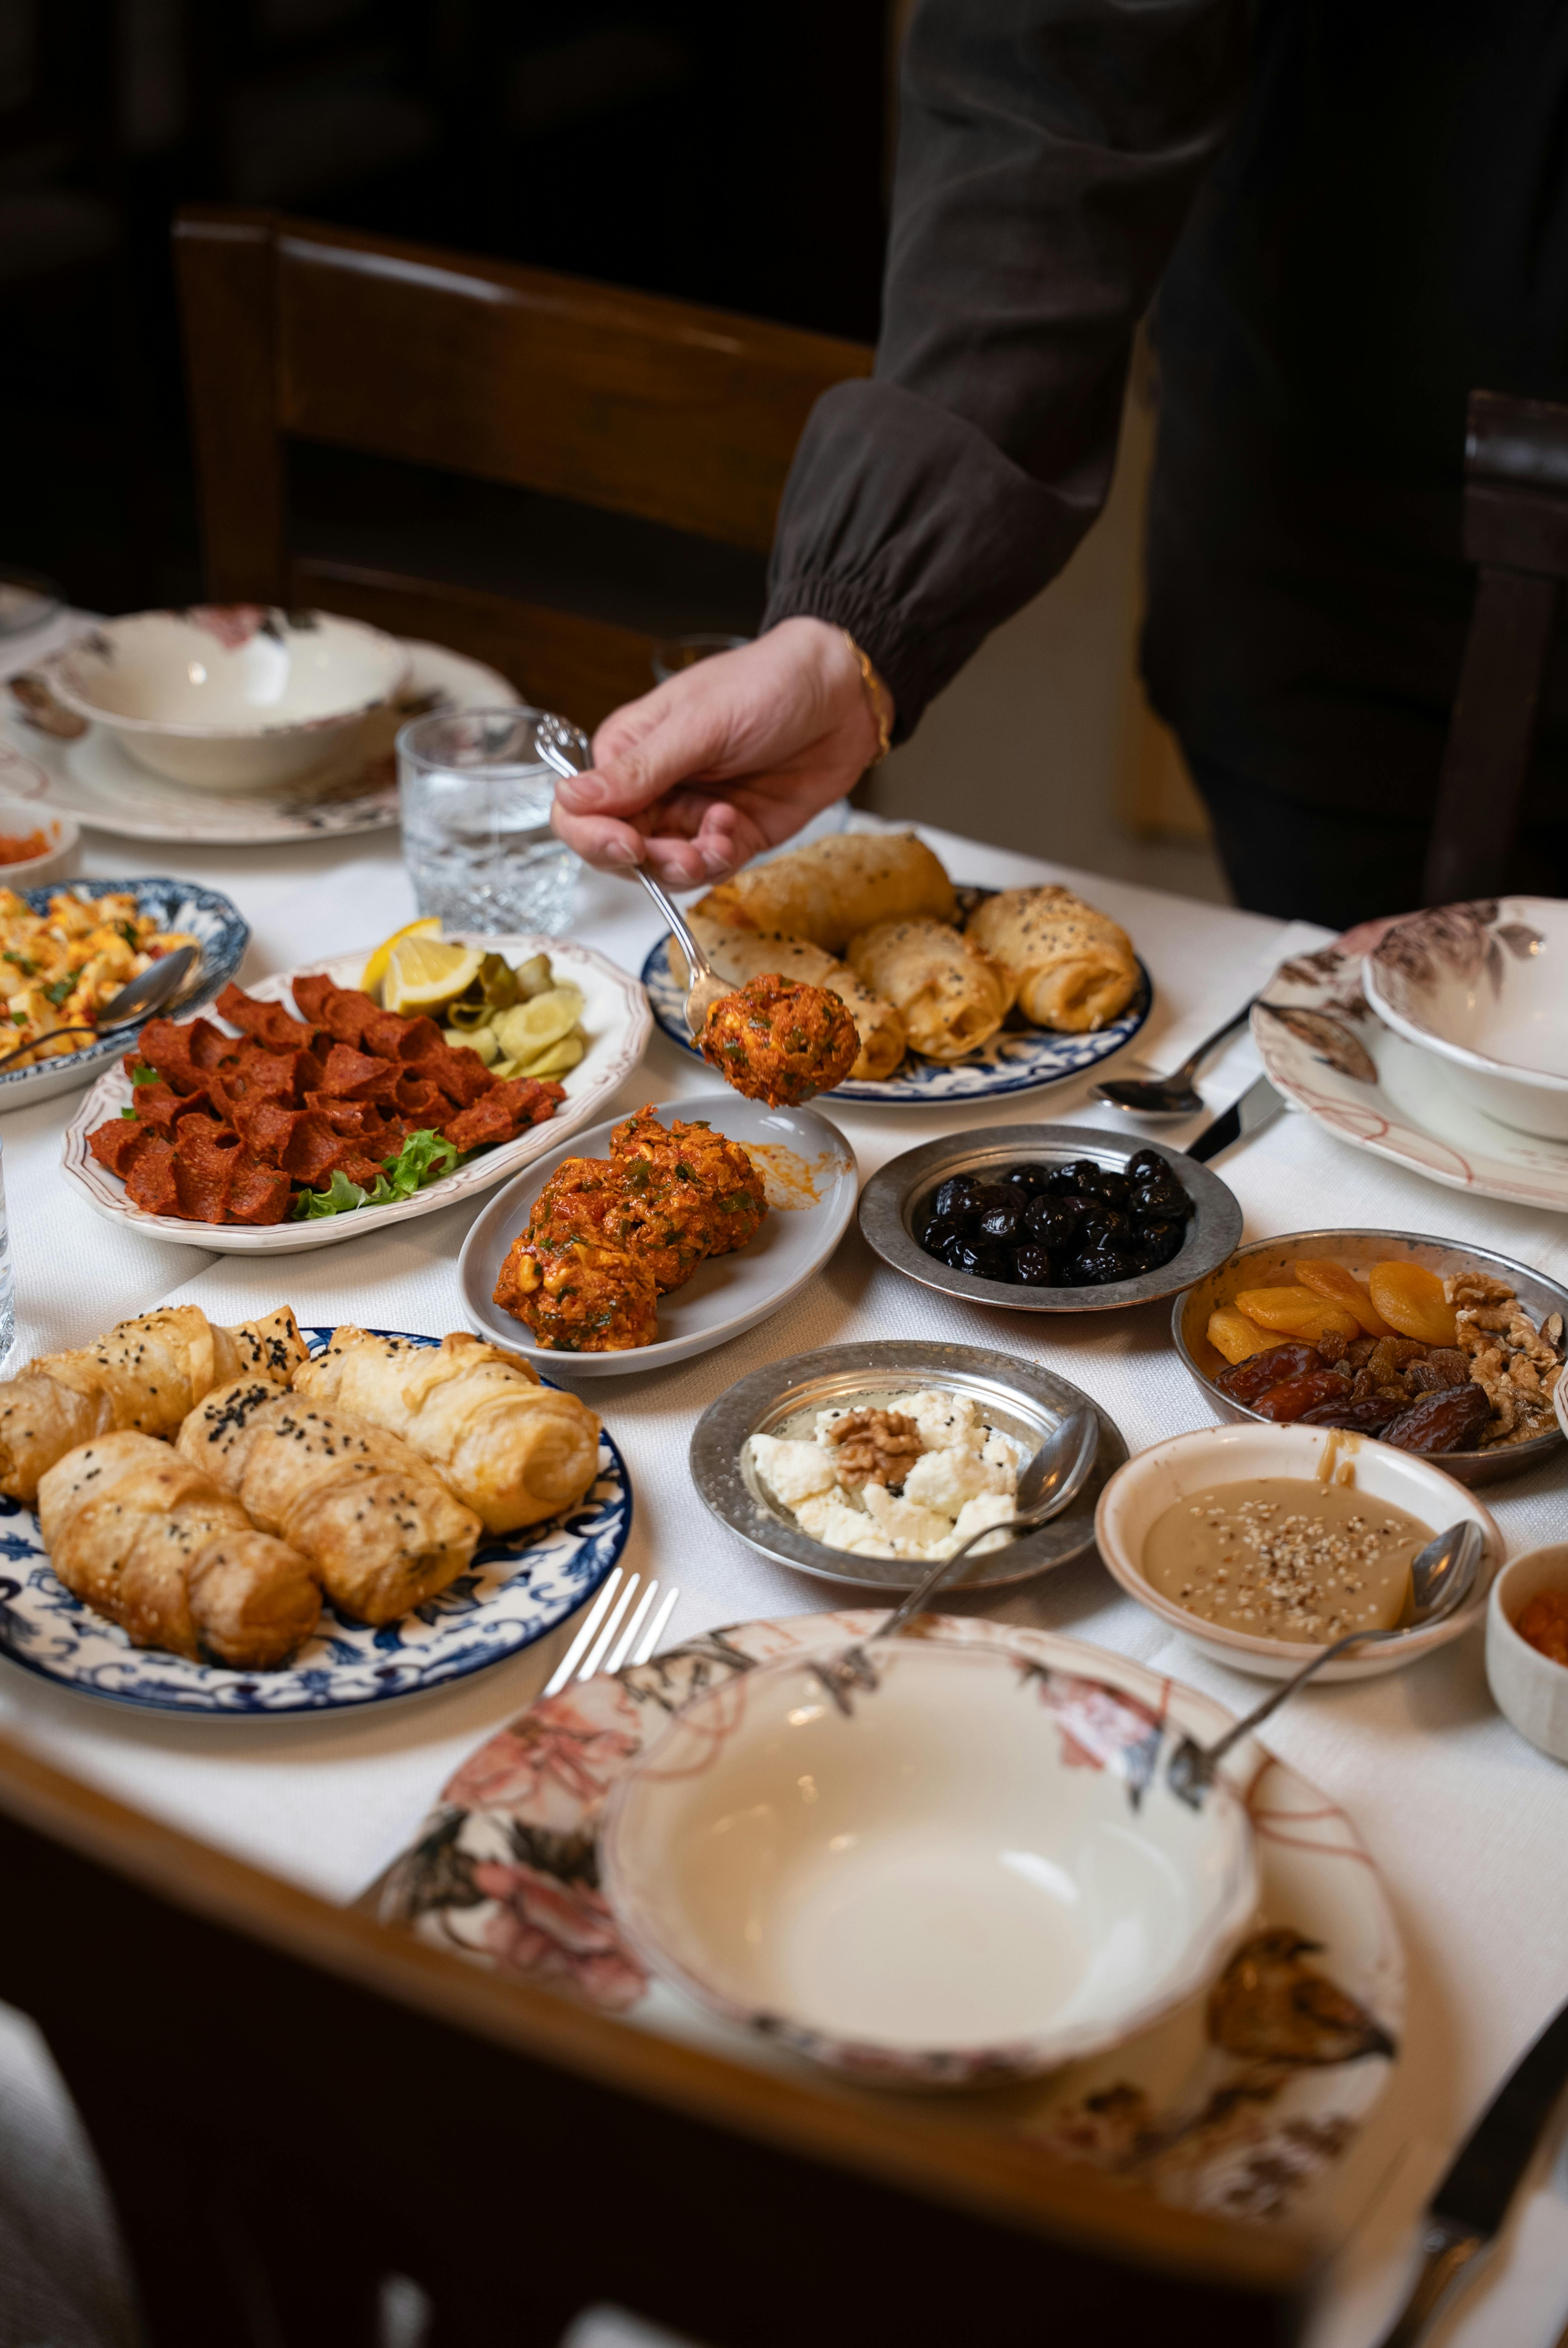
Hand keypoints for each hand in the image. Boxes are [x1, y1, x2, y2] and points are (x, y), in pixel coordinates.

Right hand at [549, 617, 885, 885]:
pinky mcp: (731, 834)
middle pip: (618, 850)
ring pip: (663, 869)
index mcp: (628, 752)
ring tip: (717, 843)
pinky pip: (708, 868)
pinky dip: (717, 861)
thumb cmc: (768, 684)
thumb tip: (571, 798)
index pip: (580, 811)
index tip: (626, 845)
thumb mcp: (698, 723)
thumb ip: (638, 770)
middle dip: (646, 861)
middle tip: (683, 855)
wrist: (843, 694)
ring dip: (684, 867)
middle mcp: (654, 788)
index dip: (592, 837)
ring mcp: (691, 814)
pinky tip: (733, 830)